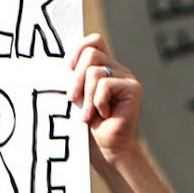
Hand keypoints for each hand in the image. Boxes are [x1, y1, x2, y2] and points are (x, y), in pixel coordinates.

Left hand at [67, 33, 142, 164]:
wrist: (106, 151)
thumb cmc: (88, 129)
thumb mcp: (75, 98)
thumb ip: (72, 78)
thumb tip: (60, 65)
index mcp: (103, 68)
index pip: (93, 41)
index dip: (77, 50)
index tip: (66, 70)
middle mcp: (117, 69)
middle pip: (91, 53)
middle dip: (76, 78)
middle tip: (73, 100)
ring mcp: (127, 77)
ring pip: (95, 70)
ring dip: (86, 96)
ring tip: (89, 114)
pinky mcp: (133, 88)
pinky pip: (105, 84)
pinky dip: (98, 103)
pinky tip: (104, 115)